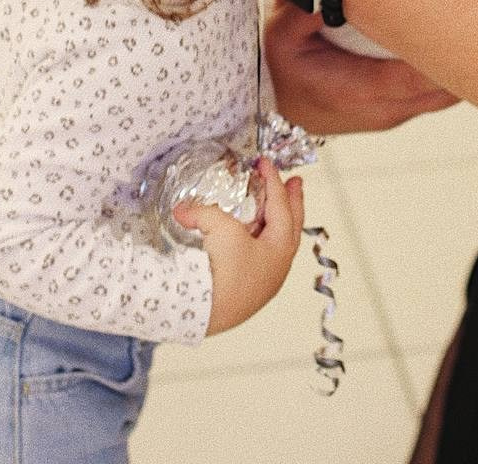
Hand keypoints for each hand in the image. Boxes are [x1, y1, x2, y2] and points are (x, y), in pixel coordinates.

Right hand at [173, 157, 303, 335]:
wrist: (207, 314)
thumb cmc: (223, 273)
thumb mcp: (219, 229)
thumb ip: (203, 212)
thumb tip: (181, 210)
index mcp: (280, 248)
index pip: (281, 206)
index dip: (273, 180)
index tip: (265, 163)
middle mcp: (278, 265)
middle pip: (291, 225)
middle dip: (293, 201)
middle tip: (295, 182)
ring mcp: (265, 281)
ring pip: (277, 243)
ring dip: (275, 221)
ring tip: (271, 206)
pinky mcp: (248, 292)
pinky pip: (261, 258)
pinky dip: (260, 240)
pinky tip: (250, 236)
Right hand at [265, 0, 457, 134]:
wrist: (276, 107)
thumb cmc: (282, 69)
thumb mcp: (282, 36)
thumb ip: (305, 10)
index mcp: (352, 91)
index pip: (409, 77)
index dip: (439, 56)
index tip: (464, 23)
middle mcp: (379, 110)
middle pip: (438, 91)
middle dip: (465, 61)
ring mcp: (392, 116)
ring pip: (442, 98)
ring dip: (463, 71)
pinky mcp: (399, 113)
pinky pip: (436, 97)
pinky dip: (452, 77)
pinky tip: (467, 48)